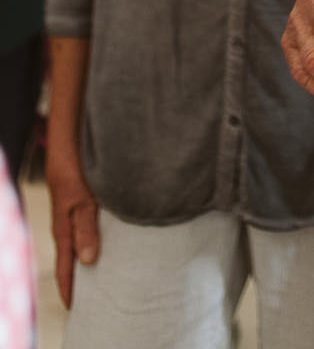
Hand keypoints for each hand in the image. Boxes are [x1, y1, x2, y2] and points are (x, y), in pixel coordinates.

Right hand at [46, 141, 98, 308]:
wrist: (72, 136)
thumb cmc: (75, 167)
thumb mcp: (82, 198)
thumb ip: (86, 227)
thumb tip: (88, 261)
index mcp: (65, 228)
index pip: (65, 266)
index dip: (69, 287)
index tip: (75, 308)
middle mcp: (70, 222)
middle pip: (75, 255)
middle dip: (83, 276)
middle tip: (98, 296)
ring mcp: (78, 209)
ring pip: (84, 239)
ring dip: (95, 255)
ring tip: (110, 272)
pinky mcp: (88, 197)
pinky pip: (92, 224)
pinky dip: (101, 235)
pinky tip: (117, 237)